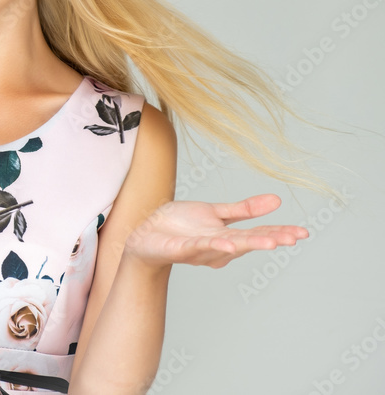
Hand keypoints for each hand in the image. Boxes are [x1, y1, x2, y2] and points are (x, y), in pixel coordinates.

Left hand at [123, 194, 308, 268]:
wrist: (146, 233)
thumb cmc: (180, 225)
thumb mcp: (215, 211)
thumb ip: (245, 209)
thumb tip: (277, 200)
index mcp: (229, 237)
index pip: (258, 234)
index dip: (280, 233)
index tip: (303, 232)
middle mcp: (219, 248)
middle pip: (248, 242)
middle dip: (271, 240)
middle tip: (294, 238)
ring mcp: (201, 249)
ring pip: (228, 245)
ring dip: (249, 244)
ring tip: (272, 242)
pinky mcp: (181, 249)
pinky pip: (199, 247)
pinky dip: (214, 246)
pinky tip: (228, 244)